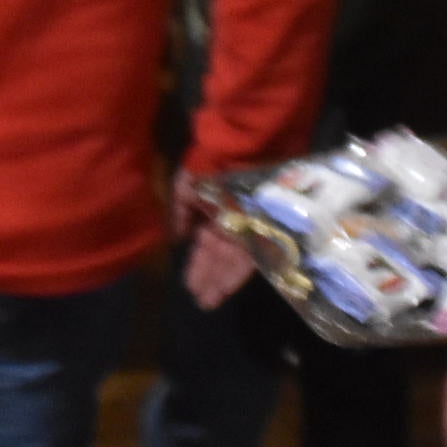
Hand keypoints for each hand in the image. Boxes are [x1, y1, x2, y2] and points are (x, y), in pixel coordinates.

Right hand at [172, 165, 259, 310]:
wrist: (251, 144)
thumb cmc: (217, 159)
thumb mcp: (189, 181)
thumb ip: (181, 209)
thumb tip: (177, 237)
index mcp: (214, 210)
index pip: (205, 244)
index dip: (198, 264)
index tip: (189, 284)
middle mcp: (233, 222)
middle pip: (219, 256)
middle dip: (208, 277)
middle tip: (200, 301)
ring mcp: (251, 228)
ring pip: (234, 261)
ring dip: (220, 281)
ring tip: (208, 301)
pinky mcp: (268, 232)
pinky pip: (251, 258)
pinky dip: (236, 274)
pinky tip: (224, 289)